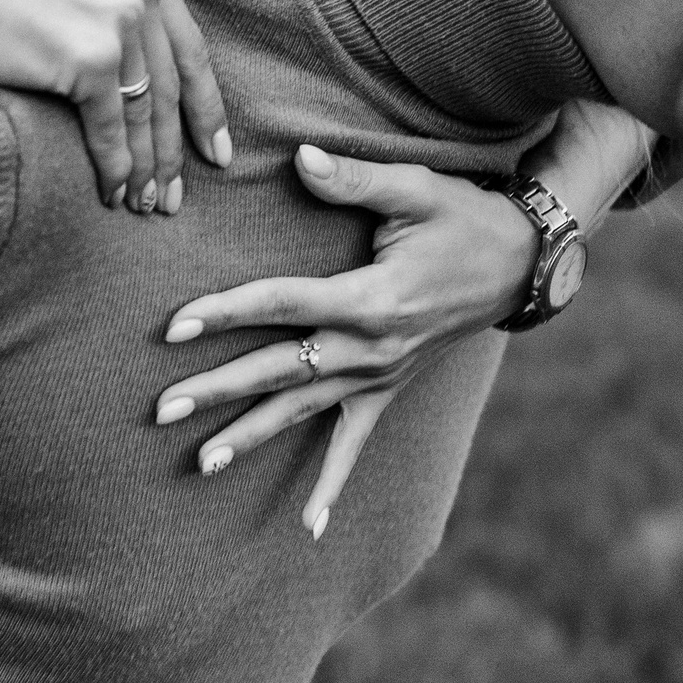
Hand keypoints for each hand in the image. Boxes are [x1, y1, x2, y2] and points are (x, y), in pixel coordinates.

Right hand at [0, 0, 231, 210]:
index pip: (185, 39)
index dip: (201, 98)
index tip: (209, 141)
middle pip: (173, 82)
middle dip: (179, 145)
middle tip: (179, 193)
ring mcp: (118, 18)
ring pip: (145, 111)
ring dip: (148, 168)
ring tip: (146, 206)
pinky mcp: (88, 59)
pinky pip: (110, 129)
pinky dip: (114, 168)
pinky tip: (111, 195)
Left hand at [154, 107, 657, 534]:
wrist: (520, 264)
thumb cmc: (463, 218)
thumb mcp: (416, 190)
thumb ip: (354, 180)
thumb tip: (299, 156)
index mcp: (371, 298)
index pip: (282, 305)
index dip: (226, 311)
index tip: (174, 325)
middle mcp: (371, 348)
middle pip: (279, 370)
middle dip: (217, 389)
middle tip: (161, 407)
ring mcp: (380, 376)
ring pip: (303, 411)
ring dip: (251, 436)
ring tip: (200, 462)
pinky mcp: (389, 389)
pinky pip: (356, 444)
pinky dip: (332, 485)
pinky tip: (308, 526)